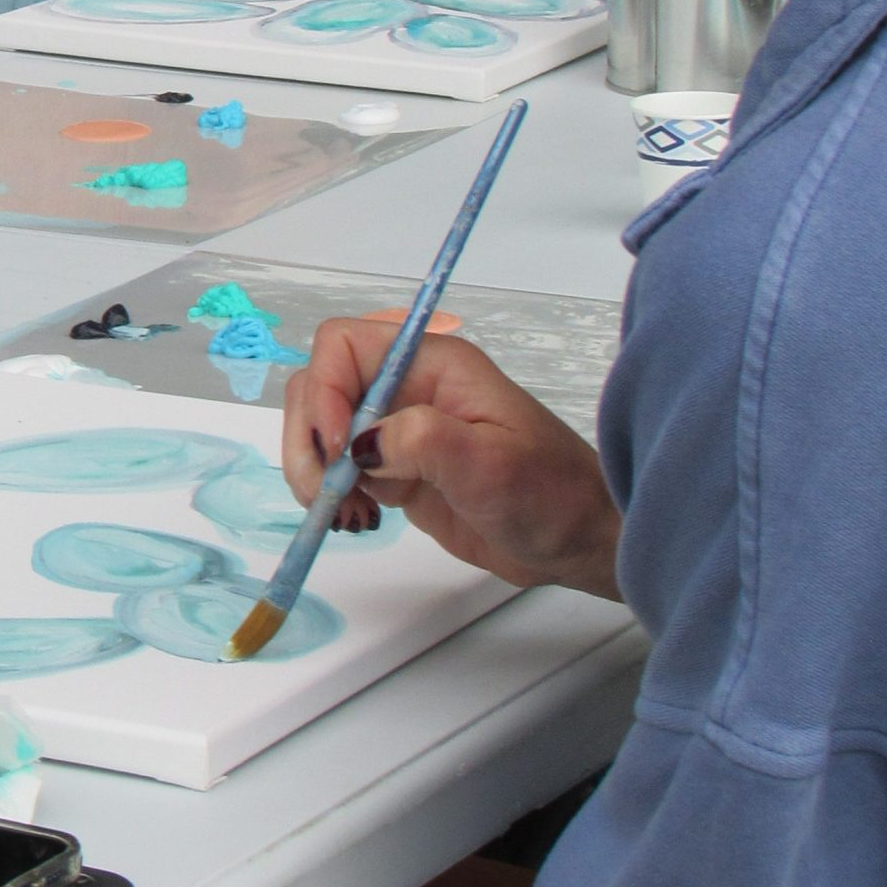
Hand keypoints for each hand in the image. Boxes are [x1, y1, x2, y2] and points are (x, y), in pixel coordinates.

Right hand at [281, 316, 623, 597]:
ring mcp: (395, 428)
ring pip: (318, 428)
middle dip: (308, 436)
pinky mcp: (392, 469)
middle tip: (326, 493)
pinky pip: (336, 467)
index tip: (337, 448)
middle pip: (319, 385)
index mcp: (429, 363)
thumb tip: (355, 445)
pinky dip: (328, 492)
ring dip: (312, 467)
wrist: (578, 541)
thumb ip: (422, 440)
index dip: (326, 388)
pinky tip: (353, 518)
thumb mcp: (490, 463)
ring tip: (339, 511)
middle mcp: (404, 386)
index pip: (344, 345)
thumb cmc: (549, 492)